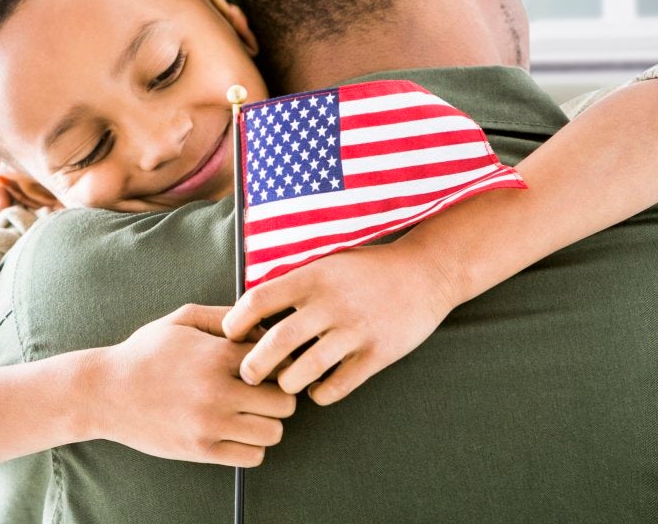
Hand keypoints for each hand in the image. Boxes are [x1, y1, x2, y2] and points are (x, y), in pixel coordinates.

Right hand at [93, 304, 295, 467]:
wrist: (104, 392)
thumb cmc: (145, 353)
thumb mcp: (181, 320)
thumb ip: (223, 315)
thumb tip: (263, 323)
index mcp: (216, 355)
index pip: (278, 362)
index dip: (278, 363)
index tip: (267, 366)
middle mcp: (217, 391)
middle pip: (284, 402)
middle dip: (279, 395)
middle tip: (265, 393)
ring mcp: (209, 425)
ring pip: (273, 432)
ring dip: (268, 423)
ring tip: (251, 414)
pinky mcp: (200, 451)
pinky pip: (252, 457)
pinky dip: (252, 447)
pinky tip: (236, 432)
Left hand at [222, 242, 454, 405]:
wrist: (427, 273)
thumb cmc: (370, 268)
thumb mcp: (329, 262)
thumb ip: (295, 281)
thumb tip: (251, 305)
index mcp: (314, 276)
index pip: (259, 300)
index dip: (237, 322)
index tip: (231, 336)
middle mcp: (332, 302)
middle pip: (277, 341)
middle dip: (254, 365)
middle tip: (247, 374)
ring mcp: (356, 330)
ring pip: (305, 369)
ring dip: (287, 383)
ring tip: (284, 384)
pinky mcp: (378, 353)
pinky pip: (338, 385)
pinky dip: (321, 394)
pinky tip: (316, 391)